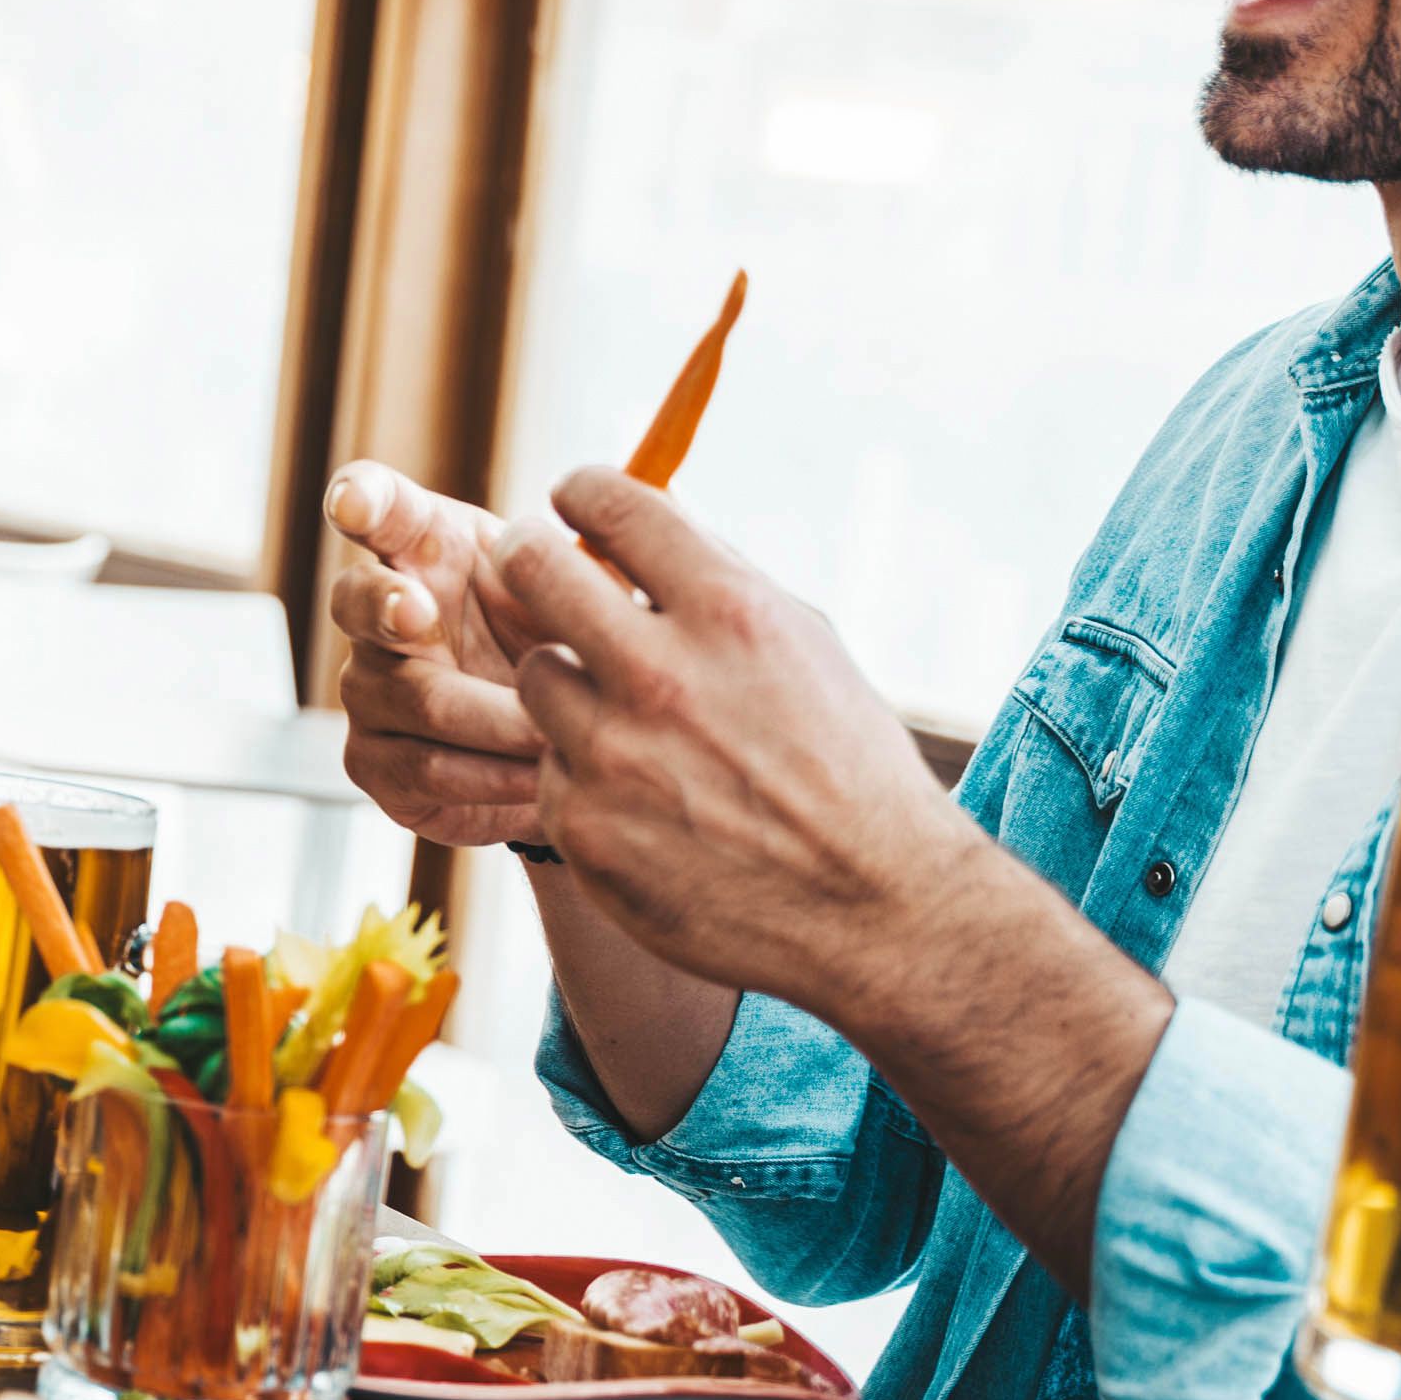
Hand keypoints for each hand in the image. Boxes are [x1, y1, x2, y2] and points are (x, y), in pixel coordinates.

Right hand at [320, 460, 556, 848]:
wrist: (572, 745)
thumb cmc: (569, 642)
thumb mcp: (590, 594)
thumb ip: (590, 565)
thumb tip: (633, 531)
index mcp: (429, 548)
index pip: (380, 508)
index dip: (361, 498)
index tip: (355, 501)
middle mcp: (381, 614)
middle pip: (358, 599)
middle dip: (387, 604)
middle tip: (419, 611)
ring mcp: (369, 689)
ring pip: (420, 700)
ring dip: (500, 720)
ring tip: (562, 733)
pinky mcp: (374, 762)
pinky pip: (428, 769)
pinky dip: (495, 776)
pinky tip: (543, 776)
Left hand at [488, 467, 987, 1006]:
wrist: (870, 907)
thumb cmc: (846, 766)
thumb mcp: (803, 645)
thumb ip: (718, 579)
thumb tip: (645, 513)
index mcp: (728, 612)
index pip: (612, 502)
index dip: (582, 491)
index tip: (573, 500)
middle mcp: (661, 675)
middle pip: (530, 570)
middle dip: (530, 560)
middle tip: (536, 571)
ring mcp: (611, 756)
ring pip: (533, 677)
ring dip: (566, 684)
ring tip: (622, 713)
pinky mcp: (583, 826)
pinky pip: (549, 768)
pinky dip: (585, 774)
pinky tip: (644, 798)